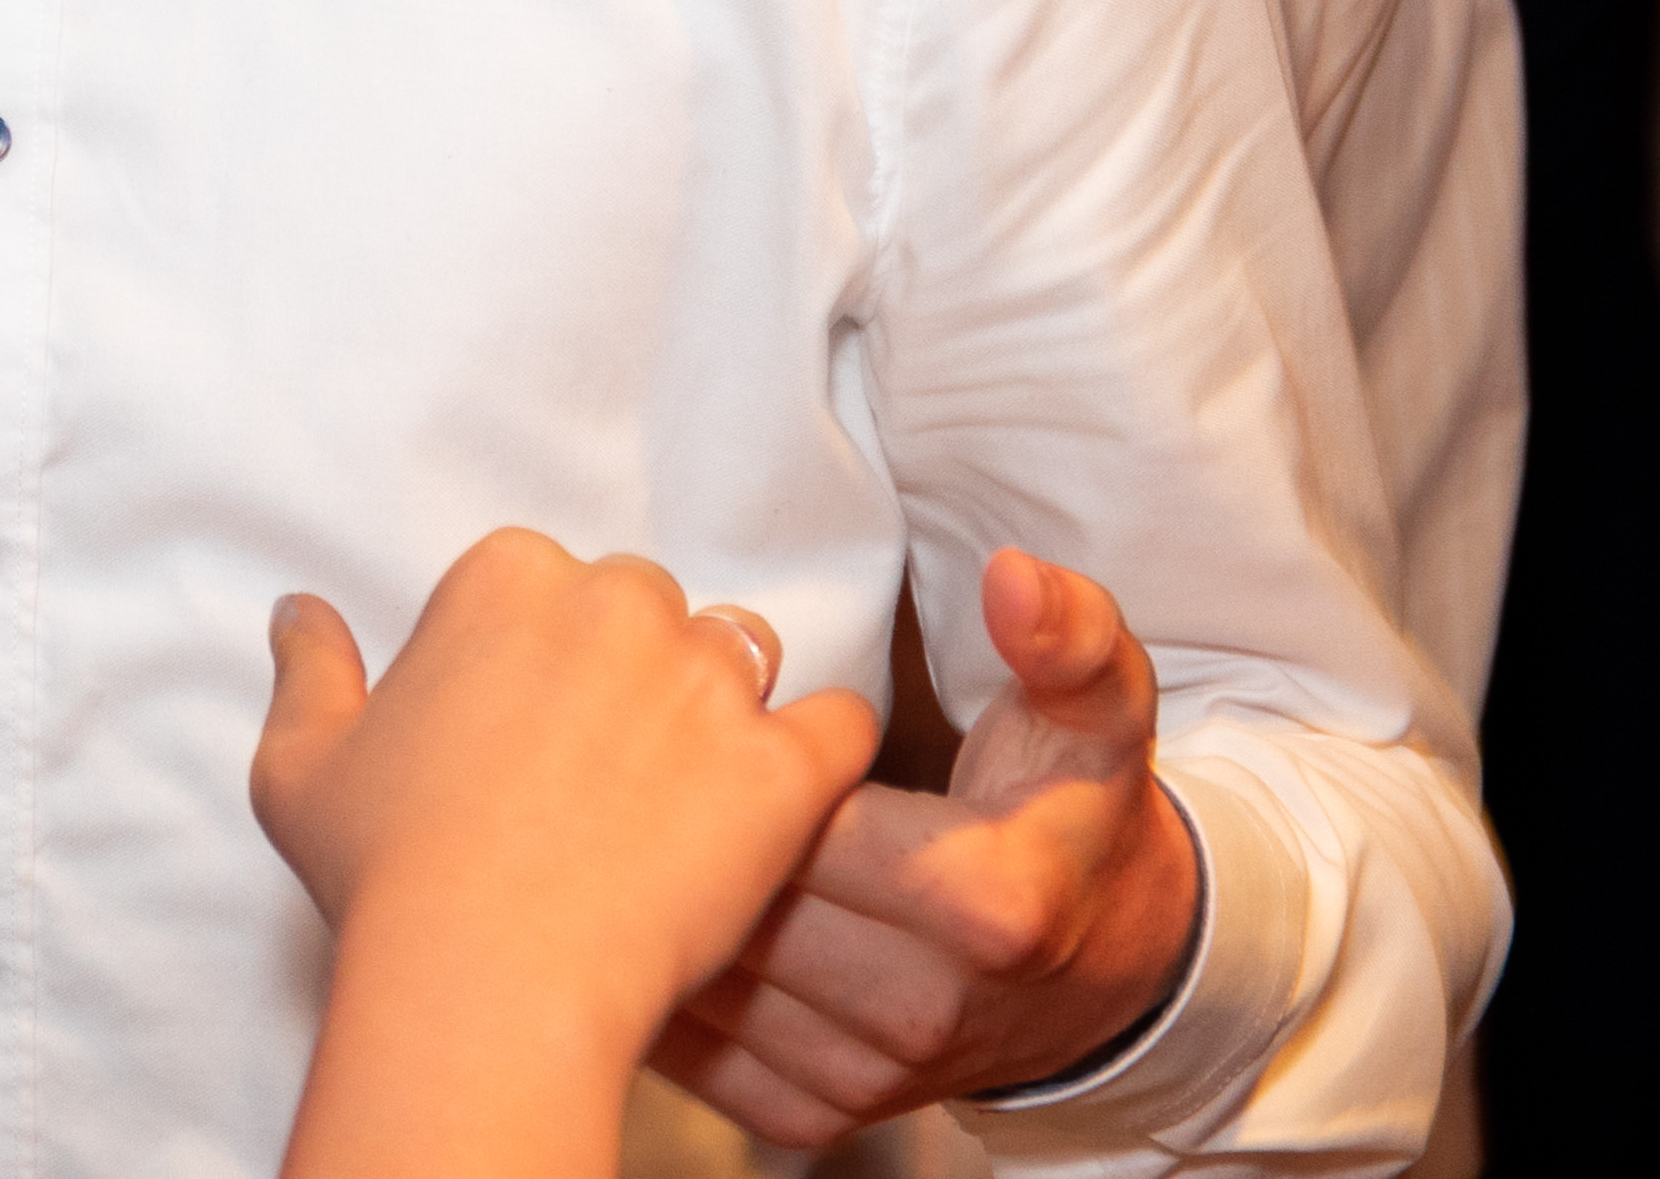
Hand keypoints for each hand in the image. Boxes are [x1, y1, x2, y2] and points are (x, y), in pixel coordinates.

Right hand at [252, 528, 879, 1045]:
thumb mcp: (301, 764)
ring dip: (725, 703)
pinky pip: (841, 725)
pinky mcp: (781, 766)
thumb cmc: (386, 871)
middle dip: (635, 668)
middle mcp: (614, 603)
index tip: (526, 723)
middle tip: (605, 765)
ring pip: (745, 652)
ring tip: (691, 789)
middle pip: (650, 605)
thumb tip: (298, 610)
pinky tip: (783, 798)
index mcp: (503, 578)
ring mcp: (706, 682)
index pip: (549, 578)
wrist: (486, 978)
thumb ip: (307, 669)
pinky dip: (822, 752)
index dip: (540, 653)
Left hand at [655, 548, 1201, 1146]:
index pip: (798, 817)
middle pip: (739, 898)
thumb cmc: (1073, 819)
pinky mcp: (823, 1113)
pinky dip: (651, 988)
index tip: (679, 708)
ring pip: (703, 979)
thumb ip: (1066, 639)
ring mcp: (870, 1073)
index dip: (732, 758)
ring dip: (637, 907)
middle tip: (601, 758)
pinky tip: (615, 917)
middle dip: (667, 829)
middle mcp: (922, 1004)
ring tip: (586, 828)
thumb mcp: (1097, 719)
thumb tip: (1017, 578)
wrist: (1103, 971)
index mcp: (979, 899)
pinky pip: (700, 1053)